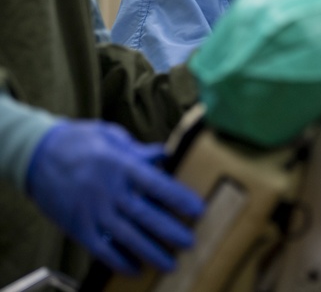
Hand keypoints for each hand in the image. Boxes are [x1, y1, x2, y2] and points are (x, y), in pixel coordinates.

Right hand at [25, 120, 203, 274]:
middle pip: (144, 215)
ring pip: (125, 236)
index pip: (156, 184)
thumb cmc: (79, 142)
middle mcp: (108, 191)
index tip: (198, 209)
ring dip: (149, 251)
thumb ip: (138, 150)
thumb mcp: (110, 136)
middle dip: (169, 230)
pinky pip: (100, 248)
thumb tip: (163, 154)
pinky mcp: (77, 227)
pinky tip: (135, 269)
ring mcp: (92, 211)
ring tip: (170, 264)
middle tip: (190, 242)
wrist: (36, 156)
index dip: (178, 198)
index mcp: (120, 166)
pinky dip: (117, 261)